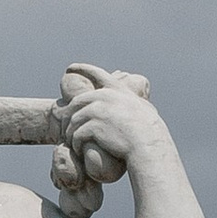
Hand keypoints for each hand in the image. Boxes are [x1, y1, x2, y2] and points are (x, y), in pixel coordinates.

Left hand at [54, 65, 166, 202]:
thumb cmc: (149, 131)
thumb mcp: (143, 108)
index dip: (83, 69)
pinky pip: (76, 135)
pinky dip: (75, 144)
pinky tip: (79, 150)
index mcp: (116, 89)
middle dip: (68, 117)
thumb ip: (134, 102)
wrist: (147, 143)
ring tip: (74, 143)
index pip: (97, 74)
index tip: (70, 68)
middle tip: (67, 130)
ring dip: (71, 134)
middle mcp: (104, 96)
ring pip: (73, 121)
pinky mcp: (92, 127)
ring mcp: (97, 110)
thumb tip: (137, 102)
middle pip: (75, 103)